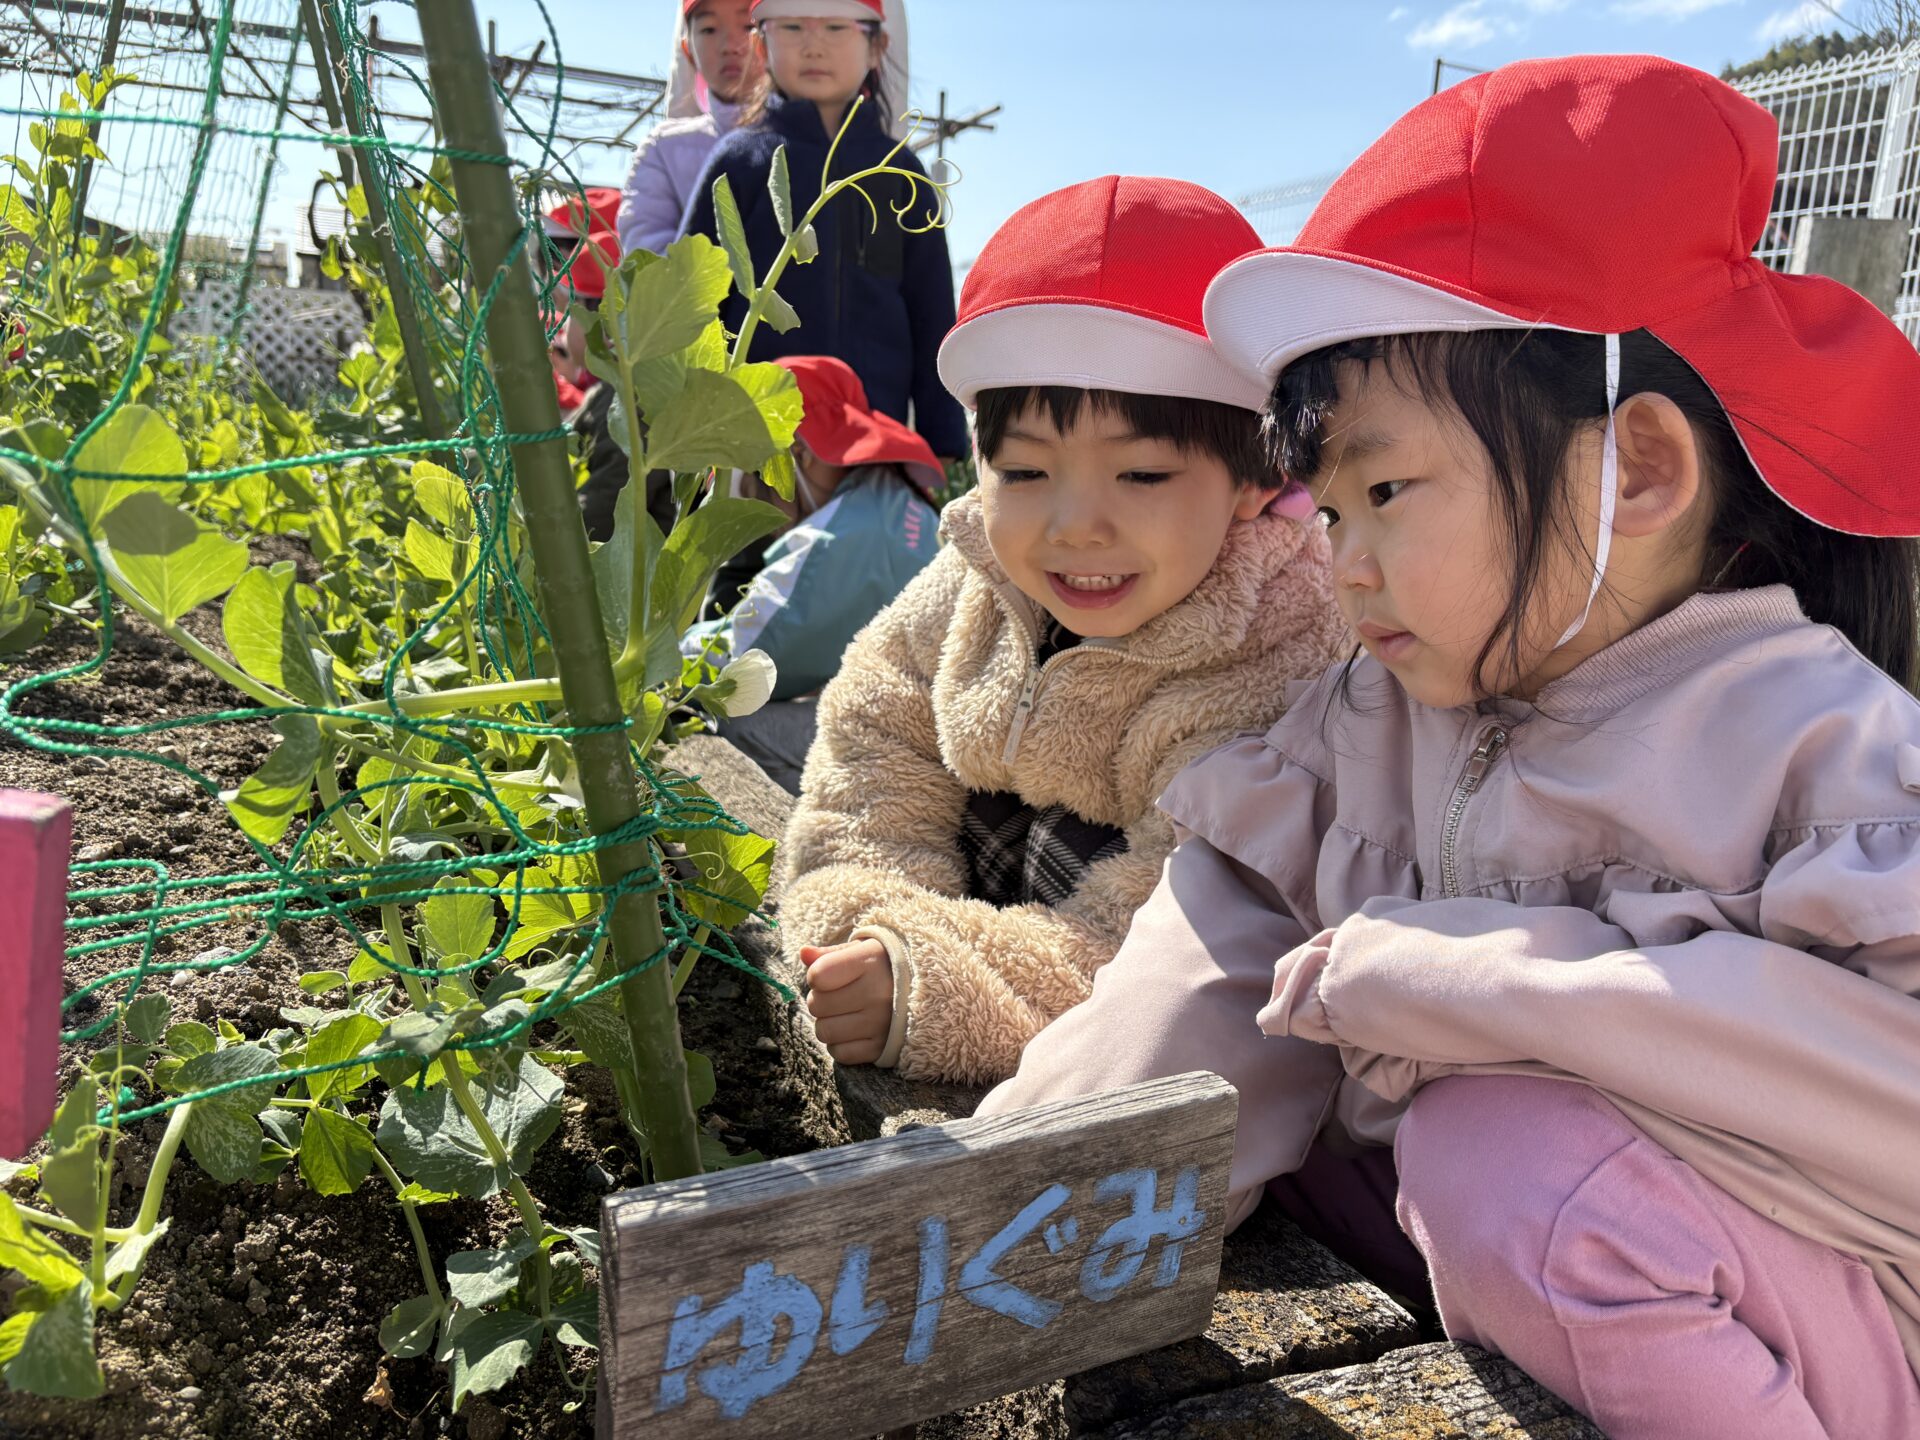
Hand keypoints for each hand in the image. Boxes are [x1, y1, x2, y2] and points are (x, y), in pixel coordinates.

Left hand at [801, 939, 893, 1065]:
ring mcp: (880, 1023)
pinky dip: (840, 1045)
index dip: (816, 976)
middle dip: (821, 1001)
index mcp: (870, 963)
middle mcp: (876, 993)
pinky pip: (841, 1054)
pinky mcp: (883, 1048)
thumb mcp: (862, 951)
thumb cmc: (885, 967)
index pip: (818, 975)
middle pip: (817, 1005)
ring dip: (828, 1024)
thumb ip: (830, 954)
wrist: (926, 990)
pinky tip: (852, 1031)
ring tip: (844, 1014)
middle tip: (838, 996)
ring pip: (825, 1032)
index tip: (830, 975)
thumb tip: (803, 954)